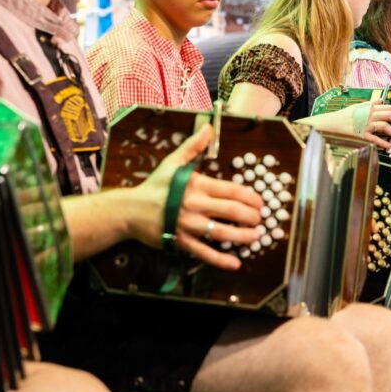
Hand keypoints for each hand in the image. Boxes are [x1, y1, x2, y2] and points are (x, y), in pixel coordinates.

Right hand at [133, 124, 262, 269]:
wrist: (130, 210)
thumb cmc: (155, 186)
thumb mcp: (173, 162)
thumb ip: (193, 146)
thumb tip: (208, 127)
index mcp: (197, 185)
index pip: (232, 190)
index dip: (251, 197)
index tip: (260, 202)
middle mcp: (196, 206)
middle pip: (232, 211)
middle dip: (251, 216)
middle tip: (260, 219)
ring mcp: (189, 226)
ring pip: (222, 233)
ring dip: (243, 236)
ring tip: (255, 237)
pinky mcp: (182, 242)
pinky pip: (204, 253)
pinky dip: (221, 260)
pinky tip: (236, 263)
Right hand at [313, 99, 390, 150]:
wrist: (332, 123)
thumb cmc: (344, 115)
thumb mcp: (358, 106)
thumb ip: (370, 103)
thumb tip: (380, 100)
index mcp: (369, 108)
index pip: (388, 108)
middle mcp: (369, 115)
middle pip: (390, 116)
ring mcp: (366, 125)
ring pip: (385, 127)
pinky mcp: (362, 135)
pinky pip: (375, 139)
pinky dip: (383, 143)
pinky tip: (389, 146)